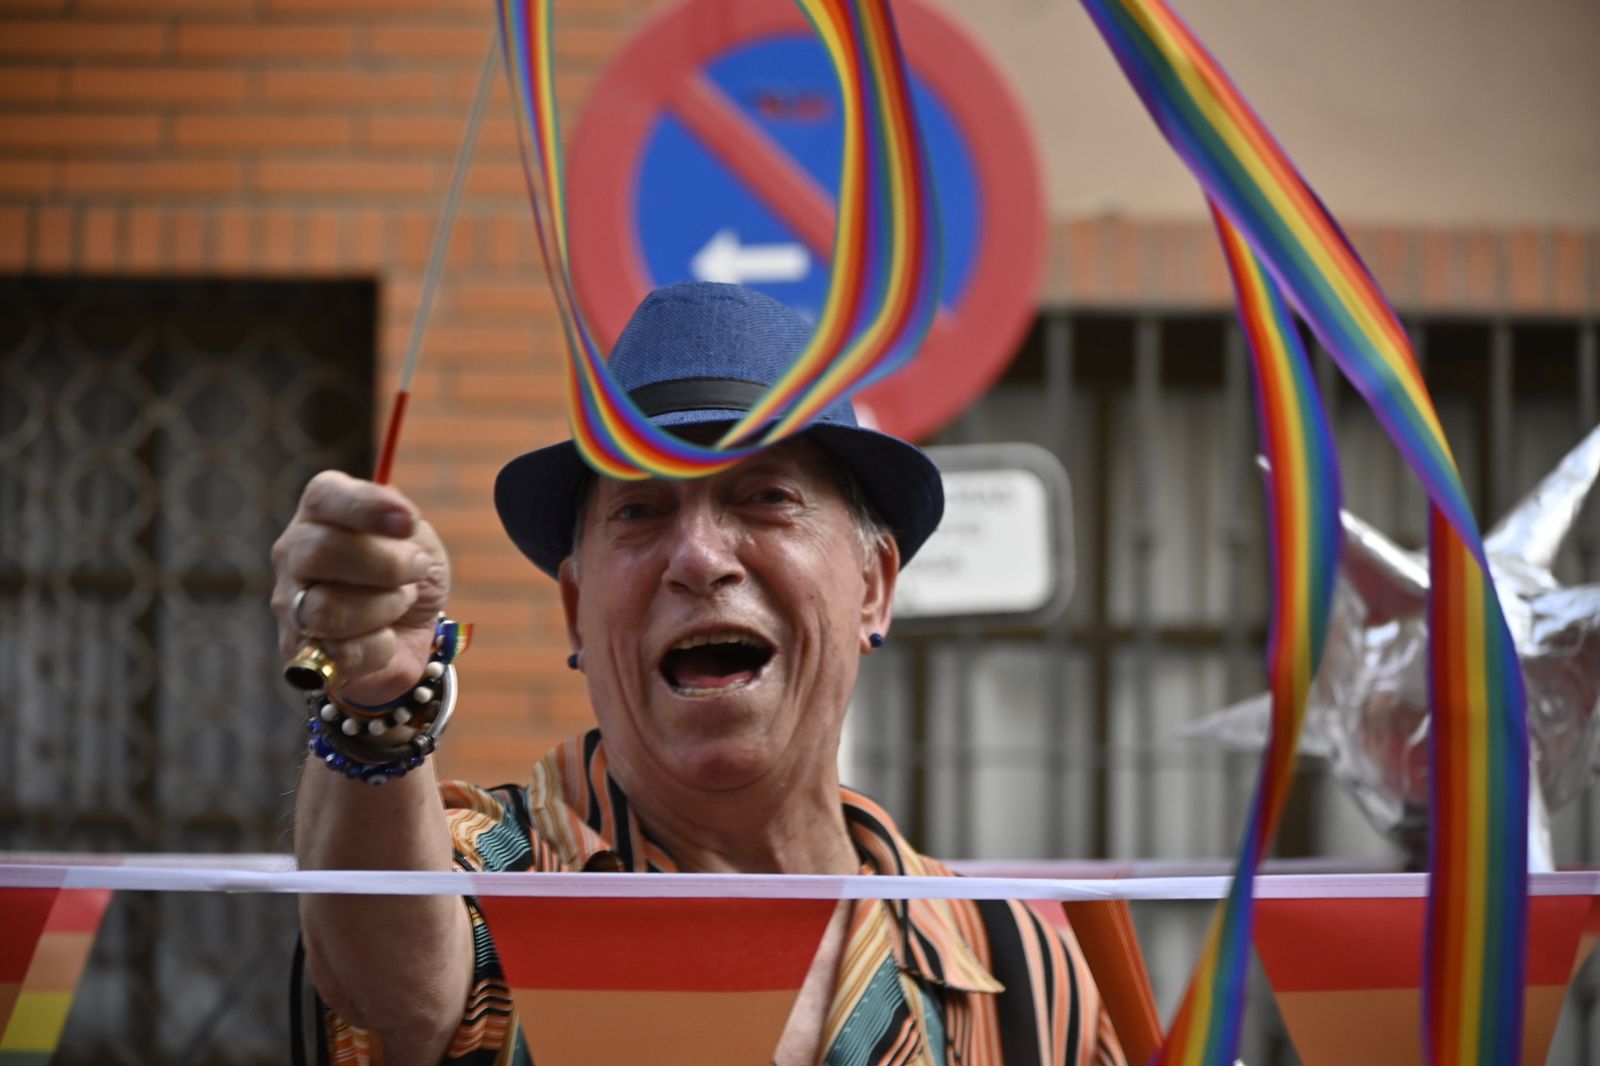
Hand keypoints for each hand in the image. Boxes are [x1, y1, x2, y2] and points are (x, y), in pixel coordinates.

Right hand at [271, 471, 449, 703]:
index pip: (325, 497)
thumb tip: (400, 520)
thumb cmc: (409, 575)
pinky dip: (380, 648)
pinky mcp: (300, 653)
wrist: (412, 631)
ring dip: (384, 607)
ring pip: (327, 609)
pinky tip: (385, 638)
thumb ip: (405, 527)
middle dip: (385, 565)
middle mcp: (294, 553)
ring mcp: (290, 605)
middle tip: (416, 569)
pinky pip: (341, 654)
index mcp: (320, 512)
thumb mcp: (419, 541)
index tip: (409, 523)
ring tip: (399, 603)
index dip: (368, 508)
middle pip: (320, 553)